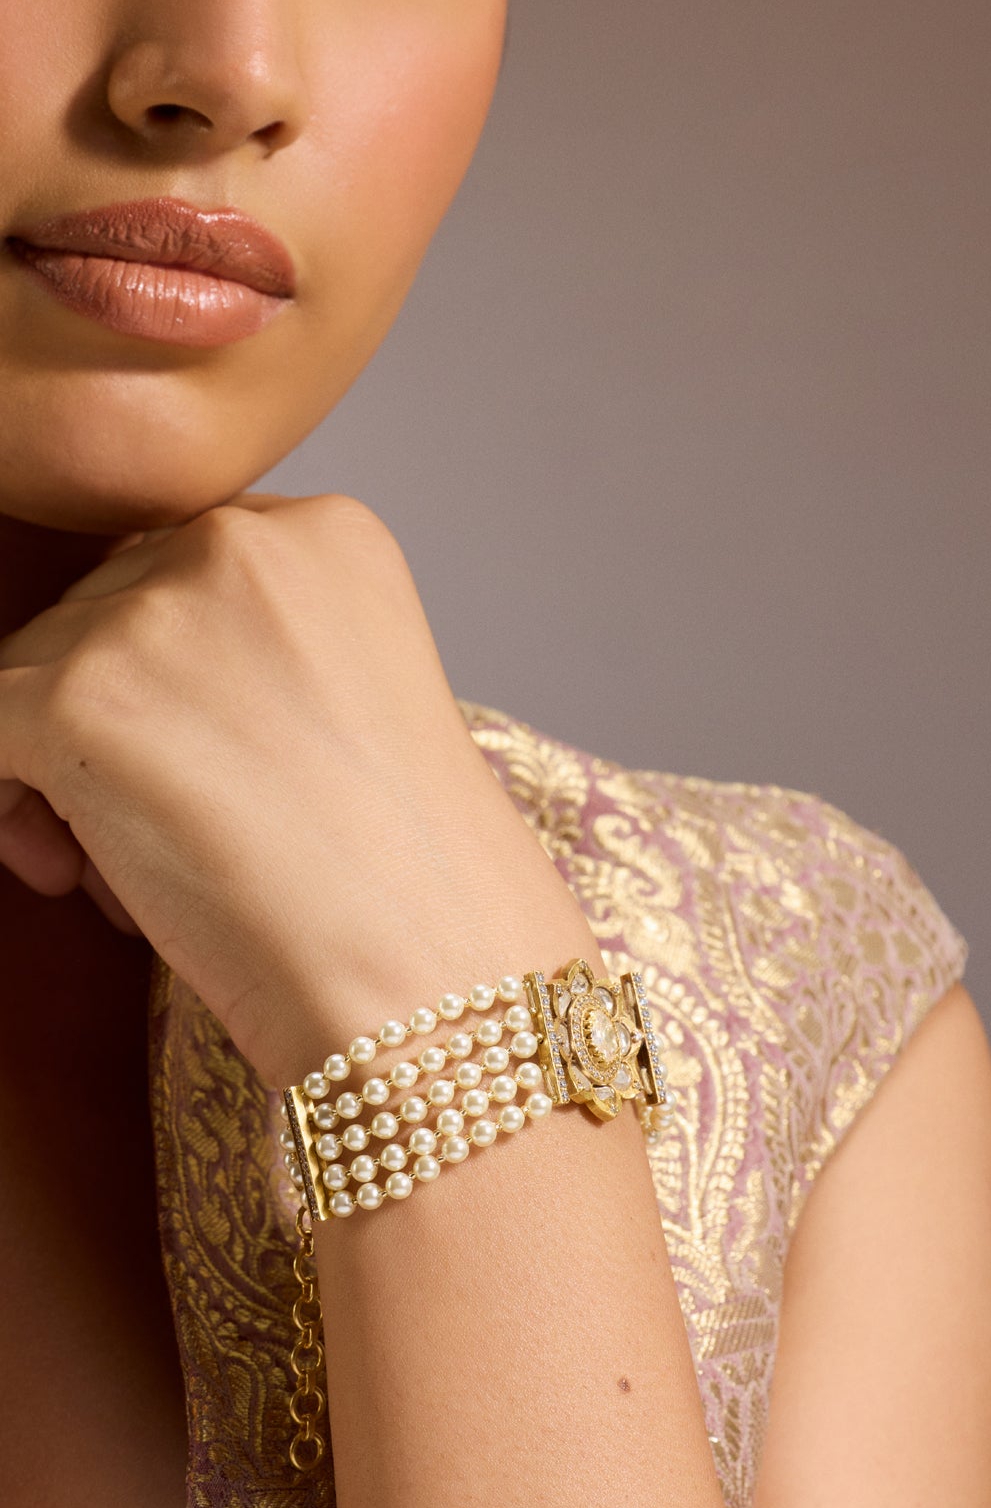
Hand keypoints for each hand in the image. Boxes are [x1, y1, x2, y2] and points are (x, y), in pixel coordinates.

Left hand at [0, 496, 595, 1084]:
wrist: (430, 972)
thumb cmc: (411, 879)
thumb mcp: (352, 710)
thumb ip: (252, 659)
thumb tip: (131, 687)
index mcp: (329, 535)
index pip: (181, 574)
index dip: (166, 678)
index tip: (194, 761)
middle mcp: (241, 544)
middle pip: (98, 614)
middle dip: (107, 725)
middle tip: (156, 840)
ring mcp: (155, 614)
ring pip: (28, 672)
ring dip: (57, 778)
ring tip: (136, 881)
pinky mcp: (77, 694)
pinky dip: (4, 810)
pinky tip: (75, 878)